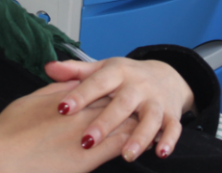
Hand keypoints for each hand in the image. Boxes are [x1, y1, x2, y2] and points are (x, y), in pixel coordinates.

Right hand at [0, 81, 136, 172]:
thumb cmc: (8, 132)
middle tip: (141, 103)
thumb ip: (55, 89)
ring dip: (136, 123)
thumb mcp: (31, 100)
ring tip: (147, 124)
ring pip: (122, 123)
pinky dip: (132, 144)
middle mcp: (80, 113)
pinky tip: (140, 146)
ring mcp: (86, 136)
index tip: (123, 87)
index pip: (100, 87)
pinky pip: (118, 148)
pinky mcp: (86, 160)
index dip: (114, 87)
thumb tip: (69, 81)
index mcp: (68, 98)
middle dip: (130, 102)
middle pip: (115, 102)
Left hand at [46, 58, 193, 161]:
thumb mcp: (101, 69)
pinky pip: (173, 128)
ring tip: (126, 154)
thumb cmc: (125, 76)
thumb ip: (75, 71)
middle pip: (123, 104)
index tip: (62, 109)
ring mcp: (156, 100)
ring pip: (150, 118)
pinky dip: (168, 140)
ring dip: (139, 137)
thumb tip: (48, 67)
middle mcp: (138, 85)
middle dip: (106, 122)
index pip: (97, 83)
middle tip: (87, 140)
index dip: (80, 95)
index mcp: (118, 72)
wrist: (164, 75)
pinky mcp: (171, 114)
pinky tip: (160, 153)